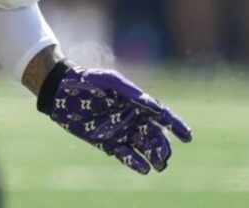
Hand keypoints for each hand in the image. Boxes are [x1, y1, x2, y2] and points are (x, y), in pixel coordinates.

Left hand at [38, 62, 192, 173]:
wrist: (60, 91)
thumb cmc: (87, 80)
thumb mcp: (109, 80)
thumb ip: (130, 91)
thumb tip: (154, 106)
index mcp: (136, 102)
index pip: (162, 115)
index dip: (176, 125)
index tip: (188, 136)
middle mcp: (132, 118)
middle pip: (155, 136)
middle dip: (163, 147)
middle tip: (165, 156)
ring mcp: (120, 131)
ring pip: (143, 147)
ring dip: (154, 156)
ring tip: (159, 164)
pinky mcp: (106, 142)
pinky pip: (125, 155)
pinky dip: (135, 162)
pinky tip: (144, 168)